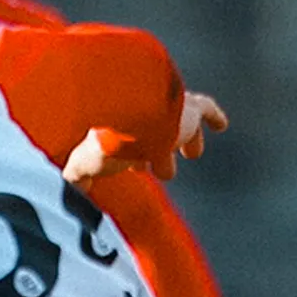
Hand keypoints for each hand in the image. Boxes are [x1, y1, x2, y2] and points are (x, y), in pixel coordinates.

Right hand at [65, 91, 226, 187]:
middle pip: (154, 132)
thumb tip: (75, 189)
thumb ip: (77, 177)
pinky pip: (205, 107)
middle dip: (158, 149)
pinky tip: (221, 125)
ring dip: (186, 140)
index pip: (127, 142)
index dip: (131, 157)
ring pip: (180, 124)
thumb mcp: (83, 164)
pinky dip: (213, 116)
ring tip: (192, 153)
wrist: (126, 116)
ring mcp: (167, 110)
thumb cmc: (103, 141)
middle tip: (162, 169)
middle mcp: (143, 116)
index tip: (135, 169)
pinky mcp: (189, 107)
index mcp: (118, 129)